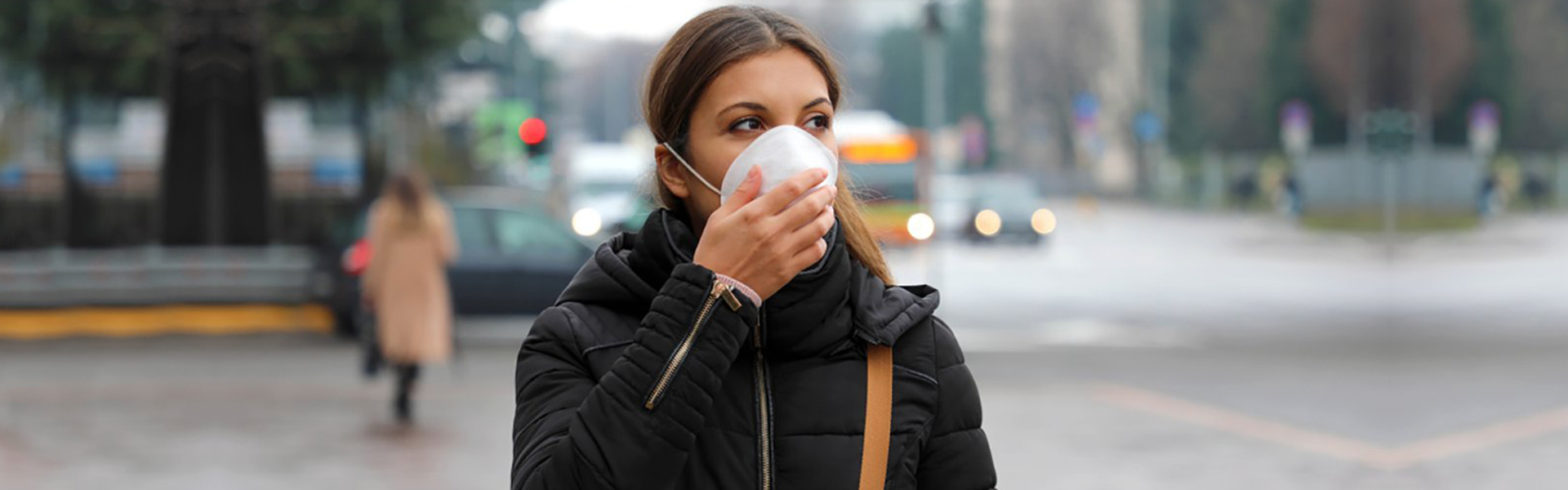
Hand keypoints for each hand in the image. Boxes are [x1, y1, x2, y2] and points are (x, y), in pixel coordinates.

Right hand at [692, 166, 835, 301]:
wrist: (715, 289)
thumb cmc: (714, 251)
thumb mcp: (719, 217)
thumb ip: (742, 192)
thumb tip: (758, 168)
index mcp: (754, 215)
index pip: (791, 188)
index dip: (810, 177)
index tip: (820, 172)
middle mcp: (772, 231)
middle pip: (811, 206)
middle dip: (825, 194)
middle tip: (830, 190)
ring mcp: (782, 252)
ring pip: (818, 229)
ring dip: (828, 216)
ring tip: (828, 211)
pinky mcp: (788, 270)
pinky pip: (815, 253)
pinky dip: (821, 242)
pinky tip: (818, 237)